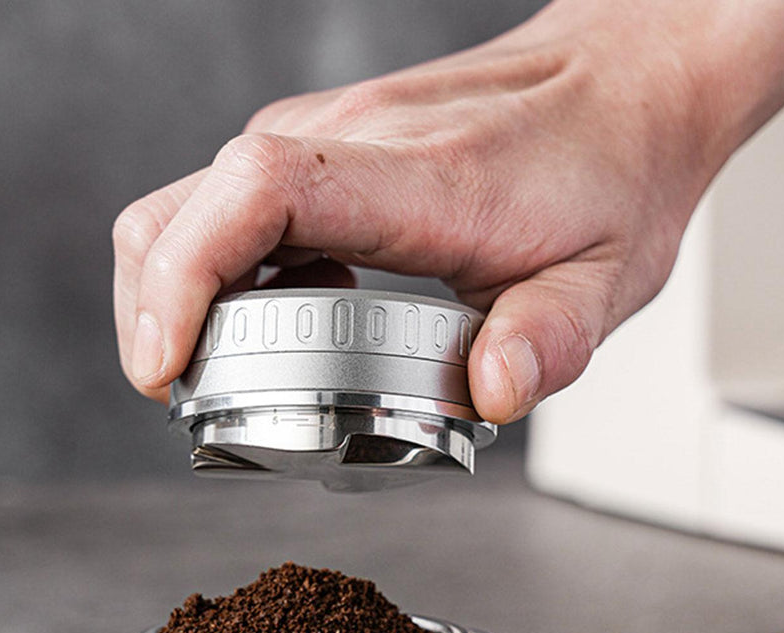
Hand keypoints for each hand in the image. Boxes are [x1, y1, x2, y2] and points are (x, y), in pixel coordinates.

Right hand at [113, 0, 730, 415]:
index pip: (259, 194)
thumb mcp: (606, 280)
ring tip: (218, 374)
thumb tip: (490, 393)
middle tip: (185, 395)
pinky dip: (216, 273)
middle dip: (156, 311)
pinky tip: (269, 324)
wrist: (627, 87)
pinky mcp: (331, 151)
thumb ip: (549, 341)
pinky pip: (234, 206)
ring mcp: (333, 139)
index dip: (186, 278)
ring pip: (196, 206)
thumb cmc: (614, 174)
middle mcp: (353, 144)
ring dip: (180, 296)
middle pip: (188, 206)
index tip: (164, 364)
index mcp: (421, 179)